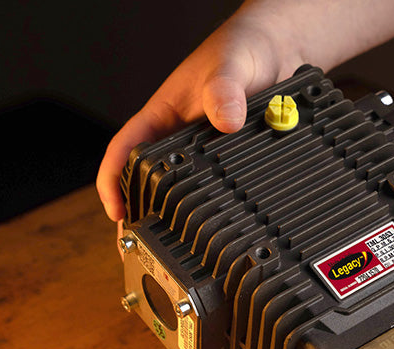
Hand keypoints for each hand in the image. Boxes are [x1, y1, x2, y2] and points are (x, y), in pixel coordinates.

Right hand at [95, 0, 393, 222]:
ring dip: (176, 220)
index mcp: (162, 117)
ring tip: (176, 254)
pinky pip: (218, 193)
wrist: (280, 50)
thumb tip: (225, 119)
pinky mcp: (231, 164)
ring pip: (182, 193)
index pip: (123, 151)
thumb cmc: (244, 49)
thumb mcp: (232, 65)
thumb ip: (225, 89)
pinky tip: (220, 235)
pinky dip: (215, 214)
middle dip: (141, 216)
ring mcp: (204, 155)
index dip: (113, 182)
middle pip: (147, 183)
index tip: (115, 211)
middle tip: (143, 248)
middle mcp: (179, 139)